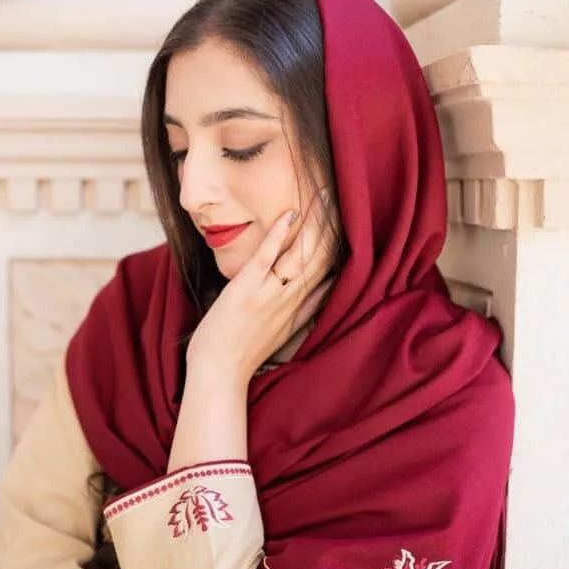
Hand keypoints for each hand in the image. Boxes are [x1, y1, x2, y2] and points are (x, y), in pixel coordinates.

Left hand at [187, 192, 334, 383]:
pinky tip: (288, 213)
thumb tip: (324, 288)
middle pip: (321, 257)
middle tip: (340, 195)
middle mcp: (290, 300)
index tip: (348, 220)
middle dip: (332, 225)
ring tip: (323, 195)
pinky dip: (277, 235)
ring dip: (313, 223)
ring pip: (301, 254)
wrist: (219, 373)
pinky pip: (266, 258)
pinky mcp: (246, 291)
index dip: (341, 244)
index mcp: (300, 309)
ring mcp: (269, 295)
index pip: (330, 271)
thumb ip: (304, 309)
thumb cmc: (244, 351)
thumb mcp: (283, 331)